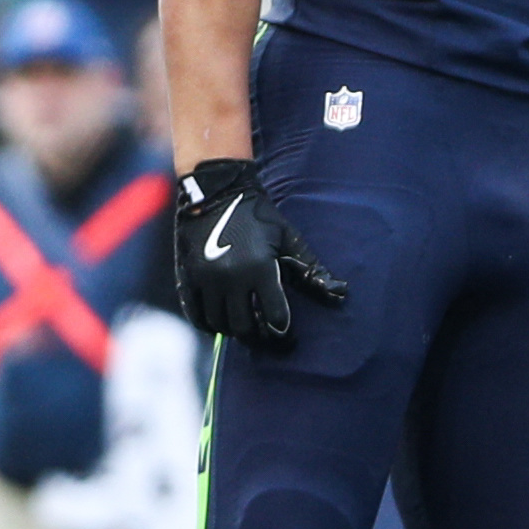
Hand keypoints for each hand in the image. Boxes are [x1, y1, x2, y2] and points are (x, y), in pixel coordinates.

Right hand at [171, 157, 347, 345]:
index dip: (284, 332)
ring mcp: (206, 279)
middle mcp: (231, 277)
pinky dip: (210, 325)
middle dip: (259, 337)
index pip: (275, 317)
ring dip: (235, 331)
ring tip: (246, 326)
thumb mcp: (288, 238)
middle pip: (245, 327)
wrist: (216, 192)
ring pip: (221, 325)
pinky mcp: (188, 277)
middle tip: (267, 336)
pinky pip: (197, 316)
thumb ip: (312, 269)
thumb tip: (340, 295)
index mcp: (260, 267)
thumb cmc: (259, 216)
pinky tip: (221, 322)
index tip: (289, 337)